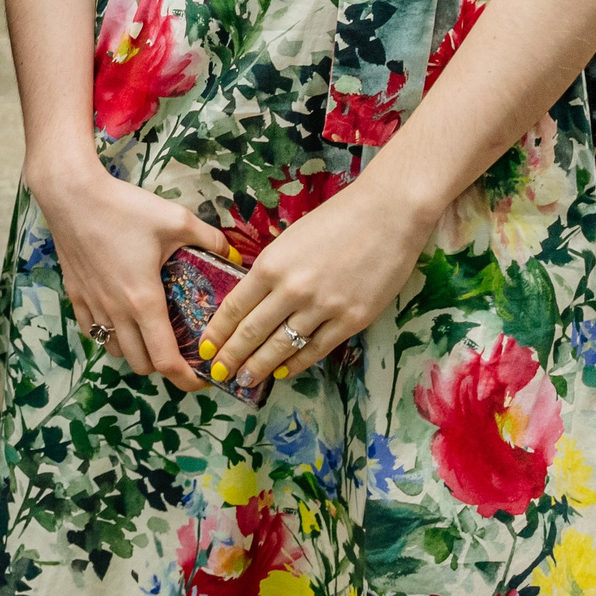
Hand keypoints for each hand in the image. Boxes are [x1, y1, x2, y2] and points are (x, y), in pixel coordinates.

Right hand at [32, 156, 225, 386]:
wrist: (71, 195)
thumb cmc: (124, 207)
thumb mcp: (176, 219)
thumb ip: (210, 239)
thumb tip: (234, 254)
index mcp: (144, 301)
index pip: (165, 360)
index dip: (186, 379)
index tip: (200, 378)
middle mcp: (117, 311)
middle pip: (141, 364)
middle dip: (163, 366)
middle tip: (180, 351)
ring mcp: (93, 305)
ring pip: (115, 350)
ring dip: (135, 351)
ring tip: (150, 334)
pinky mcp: (76, 295)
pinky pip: (93, 331)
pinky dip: (109, 334)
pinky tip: (119, 317)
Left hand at [198, 180, 433, 392]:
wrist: (388, 214)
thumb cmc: (337, 219)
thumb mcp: (290, 239)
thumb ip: (272, 270)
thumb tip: (253, 300)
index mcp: (271, 264)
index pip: (236, 307)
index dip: (218, 332)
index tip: (206, 348)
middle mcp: (292, 290)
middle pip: (253, 332)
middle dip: (232, 357)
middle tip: (219, 373)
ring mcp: (323, 308)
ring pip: (282, 346)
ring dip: (261, 366)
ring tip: (246, 380)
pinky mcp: (352, 320)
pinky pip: (317, 349)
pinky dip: (298, 363)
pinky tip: (284, 370)